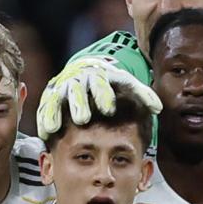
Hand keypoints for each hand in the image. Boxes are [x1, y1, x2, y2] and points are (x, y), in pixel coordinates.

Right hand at [36, 56, 160, 136]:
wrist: (85, 70)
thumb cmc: (110, 85)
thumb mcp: (126, 84)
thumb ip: (142, 95)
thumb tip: (158, 108)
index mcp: (99, 76)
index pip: (101, 83)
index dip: (104, 95)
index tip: (109, 109)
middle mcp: (78, 81)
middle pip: (77, 90)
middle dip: (79, 104)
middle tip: (83, 119)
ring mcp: (62, 89)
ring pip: (57, 99)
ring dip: (56, 113)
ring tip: (55, 128)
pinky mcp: (50, 98)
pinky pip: (45, 108)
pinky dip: (44, 119)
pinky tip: (45, 133)